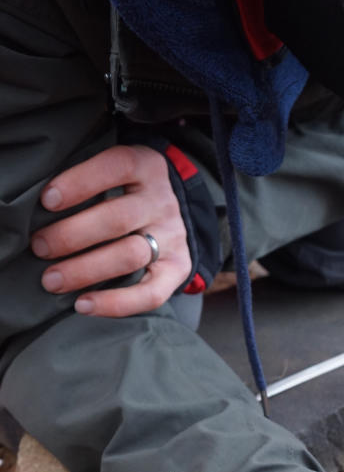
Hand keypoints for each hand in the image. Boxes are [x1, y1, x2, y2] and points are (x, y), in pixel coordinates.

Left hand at [30, 145, 191, 316]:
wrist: (167, 214)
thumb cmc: (121, 192)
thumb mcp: (111, 173)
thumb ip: (85, 183)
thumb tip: (37, 210)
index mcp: (145, 167)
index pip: (116, 167)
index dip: (80, 183)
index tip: (47, 201)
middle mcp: (162, 202)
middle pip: (118, 219)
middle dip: (71, 235)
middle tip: (39, 247)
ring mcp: (173, 237)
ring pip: (130, 255)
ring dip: (85, 270)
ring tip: (52, 279)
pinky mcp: (178, 269)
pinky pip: (150, 294)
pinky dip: (115, 303)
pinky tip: (83, 304)